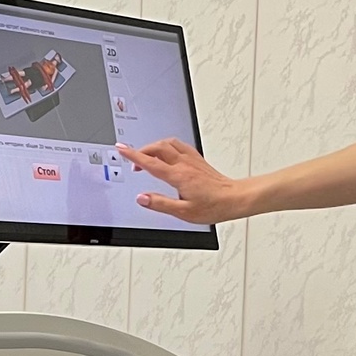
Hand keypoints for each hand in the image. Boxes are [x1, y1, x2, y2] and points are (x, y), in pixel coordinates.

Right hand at [119, 140, 249, 223]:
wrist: (234, 199)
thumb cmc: (213, 206)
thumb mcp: (183, 212)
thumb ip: (160, 204)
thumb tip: (142, 198)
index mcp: (178, 176)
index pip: (150, 162)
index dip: (132, 155)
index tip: (121, 148)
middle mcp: (184, 164)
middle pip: (158, 147)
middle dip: (141, 150)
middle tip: (132, 159)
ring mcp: (192, 160)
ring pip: (169, 143)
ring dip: (154, 146)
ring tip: (147, 154)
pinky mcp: (198, 160)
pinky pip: (180, 145)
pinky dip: (168, 145)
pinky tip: (168, 151)